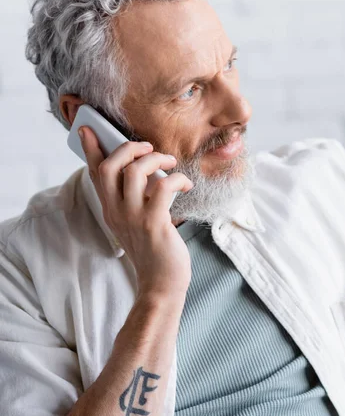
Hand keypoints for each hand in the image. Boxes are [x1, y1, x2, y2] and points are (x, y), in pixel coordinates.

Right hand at [78, 126, 193, 306]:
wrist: (161, 285)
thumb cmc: (154, 251)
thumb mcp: (135, 223)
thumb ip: (133, 200)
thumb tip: (144, 172)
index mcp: (110, 210)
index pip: (95, 175)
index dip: (91, 150)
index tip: (87, 129)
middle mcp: (116, 212)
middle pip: (110, 167)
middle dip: (128, 148)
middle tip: (148, 148)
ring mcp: (133, 218)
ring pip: (134, 172)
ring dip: (155, 159)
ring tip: (170, 163)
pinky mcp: (154, 224)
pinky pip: (161, 188)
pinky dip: (176, 179)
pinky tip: (185, 184)